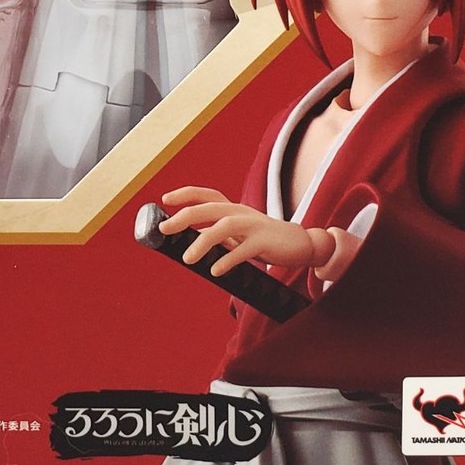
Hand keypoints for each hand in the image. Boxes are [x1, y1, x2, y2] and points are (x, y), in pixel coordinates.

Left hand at [159, 185, 328, 276]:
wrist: (300, 244)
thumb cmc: (263, 240)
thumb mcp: (237, 234)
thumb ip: (216, 234)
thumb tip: (187, 241)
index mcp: (233, 209)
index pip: (207, 194)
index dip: (186, 193)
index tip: (164, 199)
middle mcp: (241, 213)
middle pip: (209, 208)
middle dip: (185, 216)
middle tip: (164, 229)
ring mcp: (253, 226)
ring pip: (224, 227)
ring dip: (202, 241)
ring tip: (188, 258)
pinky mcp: (264, 242)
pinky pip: (243, 250)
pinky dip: (227, 260)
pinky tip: (215, 270)